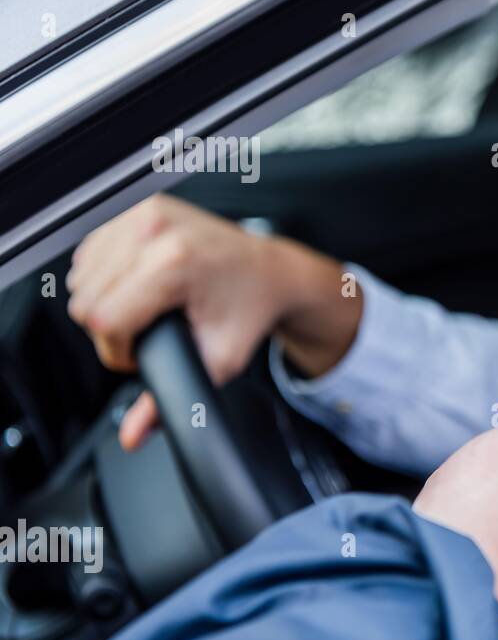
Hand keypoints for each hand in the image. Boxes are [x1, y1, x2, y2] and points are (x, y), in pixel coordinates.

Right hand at [66, 195, 361, 449]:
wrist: (273, 272)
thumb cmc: (249, 310)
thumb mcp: (218, 361)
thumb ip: (172, 399)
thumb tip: (133, 435)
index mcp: (173, 263)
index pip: (102, 318)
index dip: (117, 349)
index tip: (142, 353)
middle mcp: (155, 230)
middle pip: (87, 298)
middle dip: (113, 327)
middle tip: (149, 332)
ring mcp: (144, 211)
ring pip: (82, 274)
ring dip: (107, 299)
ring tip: (147, 309)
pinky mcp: (137, 204)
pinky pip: (92, 250)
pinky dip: (106, 274)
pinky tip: (139, 285)